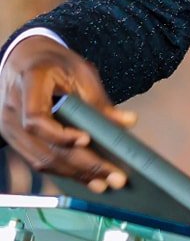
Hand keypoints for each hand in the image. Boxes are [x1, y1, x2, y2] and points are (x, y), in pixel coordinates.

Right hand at [0, 36, 135, 191]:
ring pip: (41, 160)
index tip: (86, 139)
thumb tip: (127, 123)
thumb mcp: (80, 71)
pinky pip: (38, 160)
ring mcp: (9, 126)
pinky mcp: (14, 139)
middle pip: (43, 147)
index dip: (60, 134)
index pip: (36, 118)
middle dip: (81, 165)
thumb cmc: (54, 62)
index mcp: (29, 84)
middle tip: (112, 175)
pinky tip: (85, 176)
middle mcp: (13, 109)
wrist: (26, 58)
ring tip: (103, 181)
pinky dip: (63, 170)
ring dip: (74, 174)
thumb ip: (100, 100)